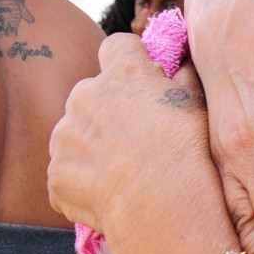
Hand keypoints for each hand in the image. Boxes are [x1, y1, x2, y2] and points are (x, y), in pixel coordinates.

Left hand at [49, 36, 216, 240]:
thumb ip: (183, 76)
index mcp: (121, 74)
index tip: (142, 80)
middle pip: (91, 93)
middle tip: (134, 139)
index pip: (117, 46)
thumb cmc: (188, 152)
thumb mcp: (197, 105)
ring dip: (91, 146)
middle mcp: (84, 96)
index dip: (129, 61)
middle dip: (107, 110)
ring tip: (121, 172)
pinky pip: (68, 173)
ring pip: (75, 133)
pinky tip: (109, 195)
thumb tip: (180, 63)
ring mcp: (65, 136)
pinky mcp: (56, 173)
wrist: (162, 207)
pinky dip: (83, 182)